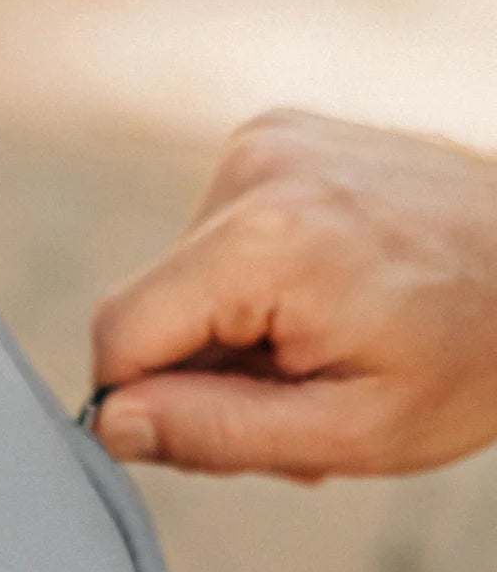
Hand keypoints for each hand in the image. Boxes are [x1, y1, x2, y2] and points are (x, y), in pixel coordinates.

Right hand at [91, 110, 496, 478]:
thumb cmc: (477, 355)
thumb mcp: (349, 432)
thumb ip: (213, 433)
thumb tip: (111, 424)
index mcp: (266, 242)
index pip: (119, 337)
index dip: (150, 402)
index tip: (225, 421)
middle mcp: (256, 170)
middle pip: (147, 309)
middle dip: (200, 369)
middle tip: (296, 388)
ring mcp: (265, 143)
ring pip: (178, 281)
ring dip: (231, 333)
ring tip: (322, 343)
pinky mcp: (274, 138)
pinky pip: (212, 242)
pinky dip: (252, 288)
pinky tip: (321, 298)